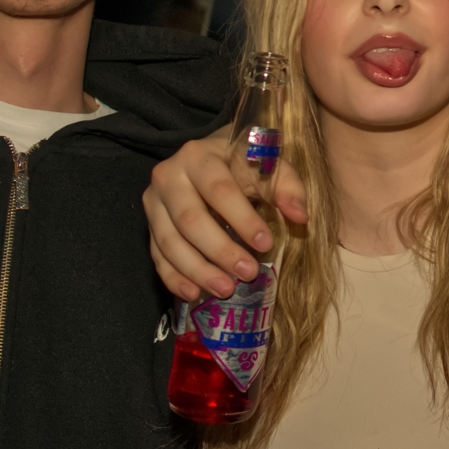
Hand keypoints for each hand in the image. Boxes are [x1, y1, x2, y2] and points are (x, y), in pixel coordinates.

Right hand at [143, 129, 309, 300]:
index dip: (242, 219)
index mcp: (198, 156)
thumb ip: (288, 187)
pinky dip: (174, 278)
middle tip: (248, 273)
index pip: (219, 190)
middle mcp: (168, 176)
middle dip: (220, 251)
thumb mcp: (270, 165)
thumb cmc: (245, 163)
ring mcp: (154, 203)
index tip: (265, 244)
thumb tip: (300, 216)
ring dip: (198, 270)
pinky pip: (156, 256)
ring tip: (226, 289)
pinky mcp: (149, 225)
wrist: (212, 157)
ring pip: (170, 242)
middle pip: (190, 220)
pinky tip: (194, 293)